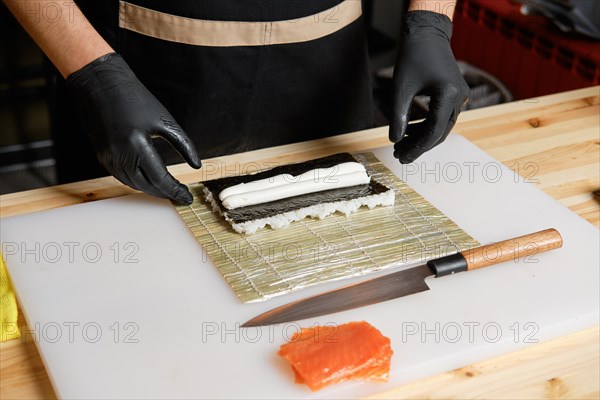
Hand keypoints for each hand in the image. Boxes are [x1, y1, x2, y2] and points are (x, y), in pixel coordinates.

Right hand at [67, 53, 200, 203]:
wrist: (103, 85)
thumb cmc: (135, 99)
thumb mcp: (165, 120)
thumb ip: (183, 144)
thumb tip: (196, 165)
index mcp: (137, 145)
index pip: (160, 179)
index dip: (175, 191)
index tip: (187, 197)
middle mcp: (119, 155)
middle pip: (146, 186)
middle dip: (164, 193)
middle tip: (180, 196)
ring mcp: (108, 158)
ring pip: (133, 184)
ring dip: (151, 190)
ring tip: (168, 190)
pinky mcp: (102, 156)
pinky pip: (122, 177)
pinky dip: (137, 182)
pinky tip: (149, 180)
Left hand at [390, 11, 468, 163]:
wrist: (427, 34)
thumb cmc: (413, 56)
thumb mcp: (401, 88)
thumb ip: (398, 116)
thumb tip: (394, 140)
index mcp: (449, 94)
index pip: (434, 131)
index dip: (417, 147)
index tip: (402, 156)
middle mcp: (460, 97)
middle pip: (440, 132)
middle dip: (419, 145)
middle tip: (400, 155)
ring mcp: (461, 96)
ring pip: (442, 126)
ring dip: (422, 137)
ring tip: (401, 144)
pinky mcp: (456, 95)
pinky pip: (443, 117)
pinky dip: (427, 126)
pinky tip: (410, 131)